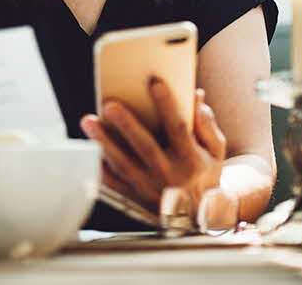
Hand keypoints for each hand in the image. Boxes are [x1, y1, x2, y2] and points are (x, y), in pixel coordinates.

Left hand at [80, 79, 228, 217]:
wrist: (198, 217)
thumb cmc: (204, 174)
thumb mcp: (215, 150)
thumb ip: (206, 123)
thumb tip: (195, 95)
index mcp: (191, 159)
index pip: (178, 128)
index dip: (167, 105)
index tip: (155, 83)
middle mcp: (169, 174)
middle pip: (145, 147)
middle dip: (127, 125)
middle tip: (110, 105)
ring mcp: (149, 187)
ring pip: (123, 164)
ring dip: (104, 142)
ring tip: (89, 121)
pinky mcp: (133, 198)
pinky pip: (112, 183)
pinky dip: (98, 168)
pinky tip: (87, 150)